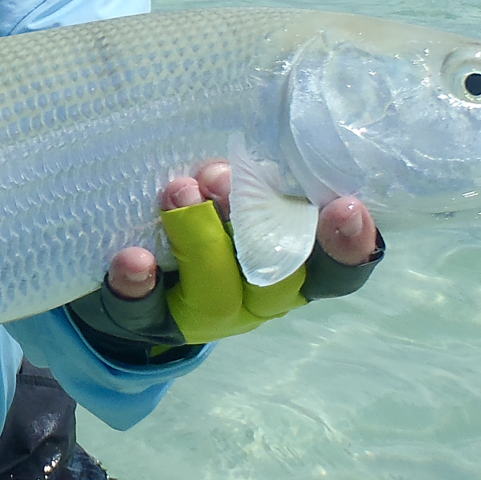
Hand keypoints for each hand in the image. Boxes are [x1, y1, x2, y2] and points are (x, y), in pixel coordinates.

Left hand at [104, 159, 378, 301]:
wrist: (131, 279)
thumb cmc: (204, 218)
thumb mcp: (236, 195)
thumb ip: (249, 180)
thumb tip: (237, 158)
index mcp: (289, 269)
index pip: (336, 271)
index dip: (350, 246)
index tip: (346, 206)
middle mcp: (253, 298)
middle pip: (274, 281)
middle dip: (253, 225)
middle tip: (222, 178)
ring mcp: (201, 315)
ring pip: (215, 293)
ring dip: (198, 238)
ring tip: (177, 191)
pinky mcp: (148, 320)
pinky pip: (143, 310)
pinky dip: (137, 284)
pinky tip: (132, 260)